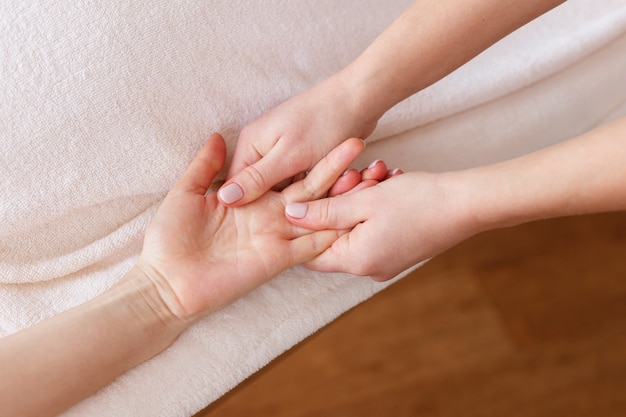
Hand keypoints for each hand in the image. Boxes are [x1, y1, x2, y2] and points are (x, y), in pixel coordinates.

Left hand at [139, 133, 365, 320]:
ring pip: (316, 213)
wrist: (166, 281)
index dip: (304, 155)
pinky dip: (331, 231)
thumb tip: (219, 135)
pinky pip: (310, 244)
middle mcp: (269, 215)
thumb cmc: (170, 237)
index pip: (286, 172)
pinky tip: (352, 216)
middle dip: (333, 168)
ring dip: (339, 198)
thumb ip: (206, 165)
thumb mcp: (186, 192)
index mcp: (251, 198)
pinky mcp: (277, 258)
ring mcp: (275, 236)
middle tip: (356, 143)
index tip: (328, 132)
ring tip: (365, 175)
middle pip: (309, 188)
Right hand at [218, 73, 378, 206]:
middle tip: (303, 217)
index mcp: (250, 146)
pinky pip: (301, 181)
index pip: (237, 189)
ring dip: (302, 199)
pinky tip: (331, 194)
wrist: (360, 98)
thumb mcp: (289, 156)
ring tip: (323, 205)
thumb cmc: (324, 122)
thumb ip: (257, 178)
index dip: (249, 212)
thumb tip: (222, 199)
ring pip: (284, 189)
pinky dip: (314, 189)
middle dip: (281, 205)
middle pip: (261, 191)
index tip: (268, 229)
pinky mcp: (301, 155)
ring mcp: (281, 152)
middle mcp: (261, 148)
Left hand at [285, 171, 479, 280]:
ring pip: (356, 227)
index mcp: (357, 261)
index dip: (307, 223)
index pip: (311, 253)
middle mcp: (370, 269)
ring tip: (378, 174)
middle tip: (356, 176)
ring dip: (361, 198)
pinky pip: (374, 228)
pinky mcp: (400, 251)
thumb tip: (290, 215)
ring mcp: (386, 261)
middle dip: (340, 201)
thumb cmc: (419, 201)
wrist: (468, 204)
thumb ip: (324, 210)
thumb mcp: (364, 200)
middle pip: (335, 236)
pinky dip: (376, 206)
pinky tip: (389, 183)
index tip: (316, 194)